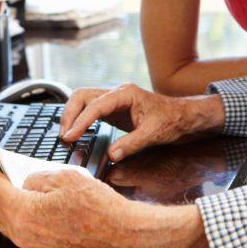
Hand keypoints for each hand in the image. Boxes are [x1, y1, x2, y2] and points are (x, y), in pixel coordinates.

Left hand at [0, 142, 131, 247]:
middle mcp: (24, 235)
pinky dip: (20, 210)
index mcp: (24, 215)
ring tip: (11, 176)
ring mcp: (34, 246)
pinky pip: (22, 228)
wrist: (125, 238)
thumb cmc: (102, 210)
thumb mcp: (67, 178)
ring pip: (7, 218)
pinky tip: (30, 197)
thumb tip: (28, 182)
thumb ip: (38, 178)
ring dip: (5, 197)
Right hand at [59, 84, 224, 161]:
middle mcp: (116, 93)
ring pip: (83, 100)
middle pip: (83, 96)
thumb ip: (131, 144)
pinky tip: (75, 132)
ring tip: (66, 135)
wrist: (182, 116)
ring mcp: (113, 99)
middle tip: (64, 136)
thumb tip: (111, 155)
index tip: (70, 136)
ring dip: (71, 115)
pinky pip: (90, 109)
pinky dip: (79, 119)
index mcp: (125, 94)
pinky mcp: (112, 109)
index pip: (95, 105)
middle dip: (69, 114)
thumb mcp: (153, 134)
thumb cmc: (171, 120)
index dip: (81, 121)